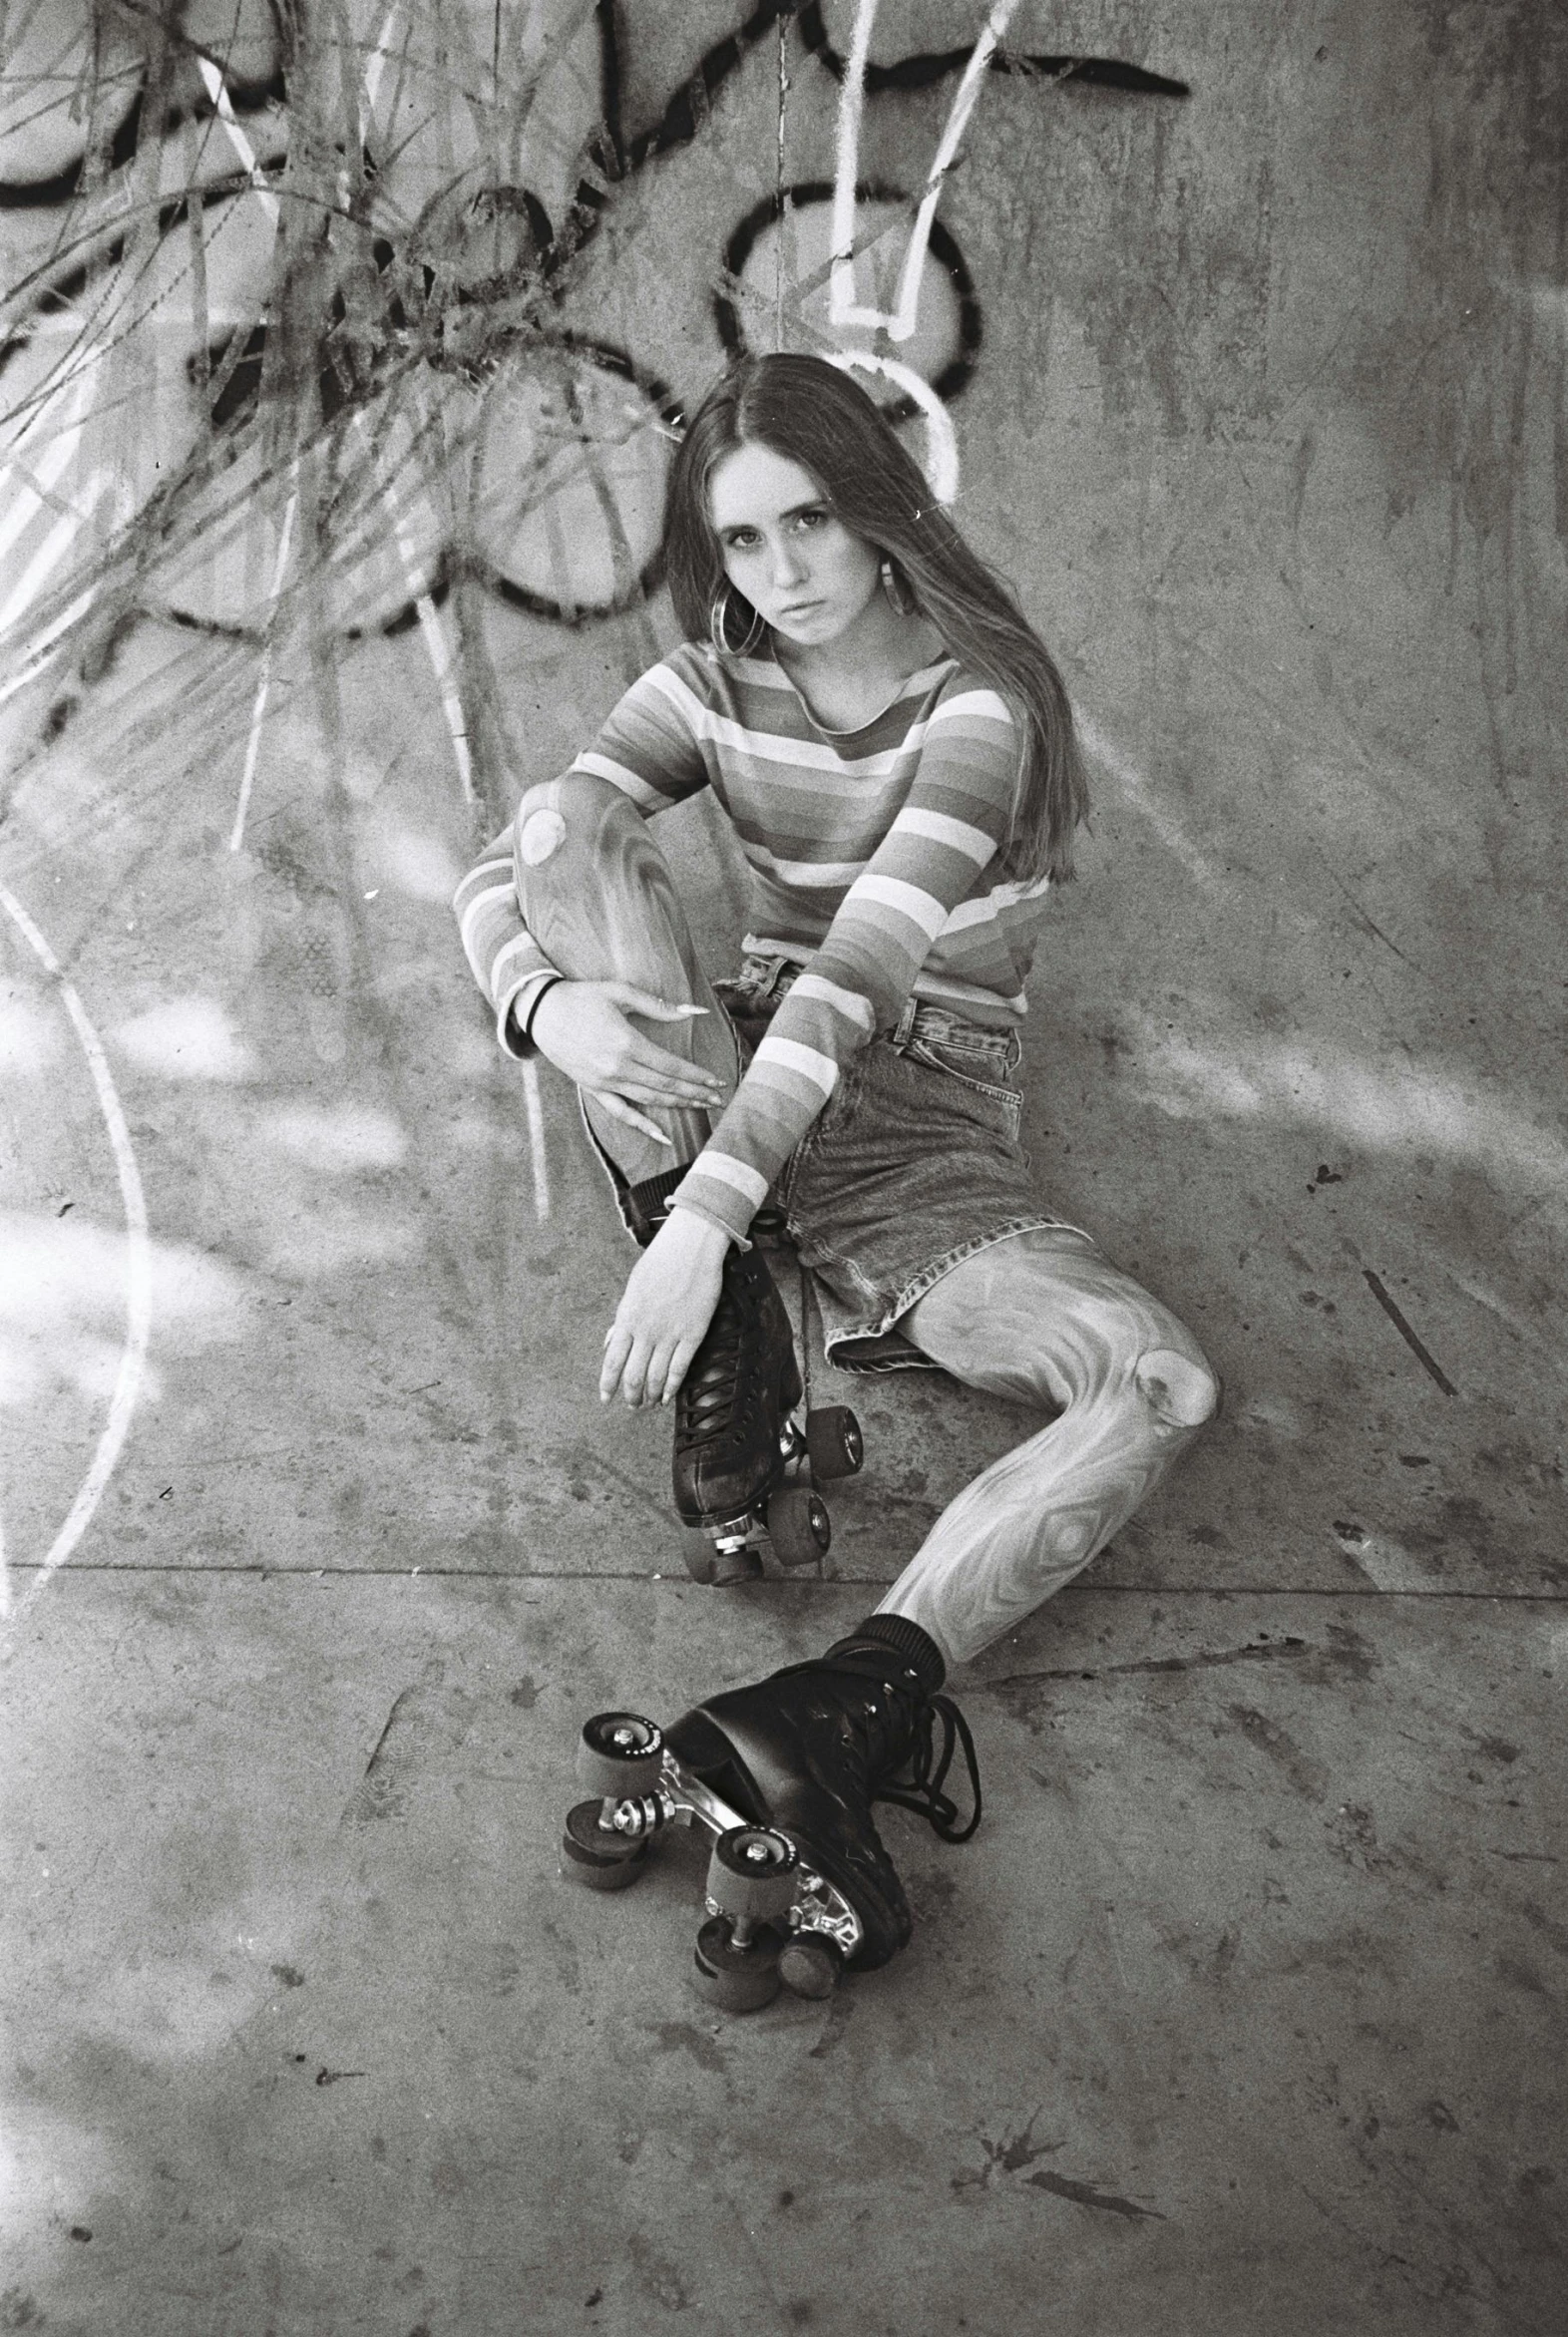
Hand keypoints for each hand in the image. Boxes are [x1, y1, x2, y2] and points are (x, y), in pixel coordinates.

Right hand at [531, 980, 726, 1147]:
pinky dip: (642, 1126)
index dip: (696, 1075)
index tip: (717, 1081)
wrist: (541, 1012)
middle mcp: (617, 1068)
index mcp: (626, 1043)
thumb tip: (697, 1011)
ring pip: (649, 1100)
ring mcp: (604, 1082)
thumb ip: (660, 1006)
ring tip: (700, 1108)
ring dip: (677, 1106)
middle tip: (718, 1100)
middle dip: (695, 1094)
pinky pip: (621, 1113)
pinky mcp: (593, 1089)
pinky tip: (662, 1136)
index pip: (671, 1066)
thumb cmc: (583, 997)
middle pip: (665, 1086)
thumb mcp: (621, 993)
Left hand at [600, 1209, 730, 1407]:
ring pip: (656, 1377)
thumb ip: (621, 1320)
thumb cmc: (659, 1264)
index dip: (608, 1384)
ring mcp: (669, 1334)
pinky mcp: (692, 1334)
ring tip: (649, 1405)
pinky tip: (668, 1397)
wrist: (690, 1248)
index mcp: (627, 1318)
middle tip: (631, 1405)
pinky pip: (679, 1368)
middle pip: (633, 1375)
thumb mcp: (632, 1289)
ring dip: (650, 1396)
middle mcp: (645, 1331)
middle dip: (630, 1395)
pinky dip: (672, 1387)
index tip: (606, 1398)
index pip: (612, 1361)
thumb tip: (609, 1343)